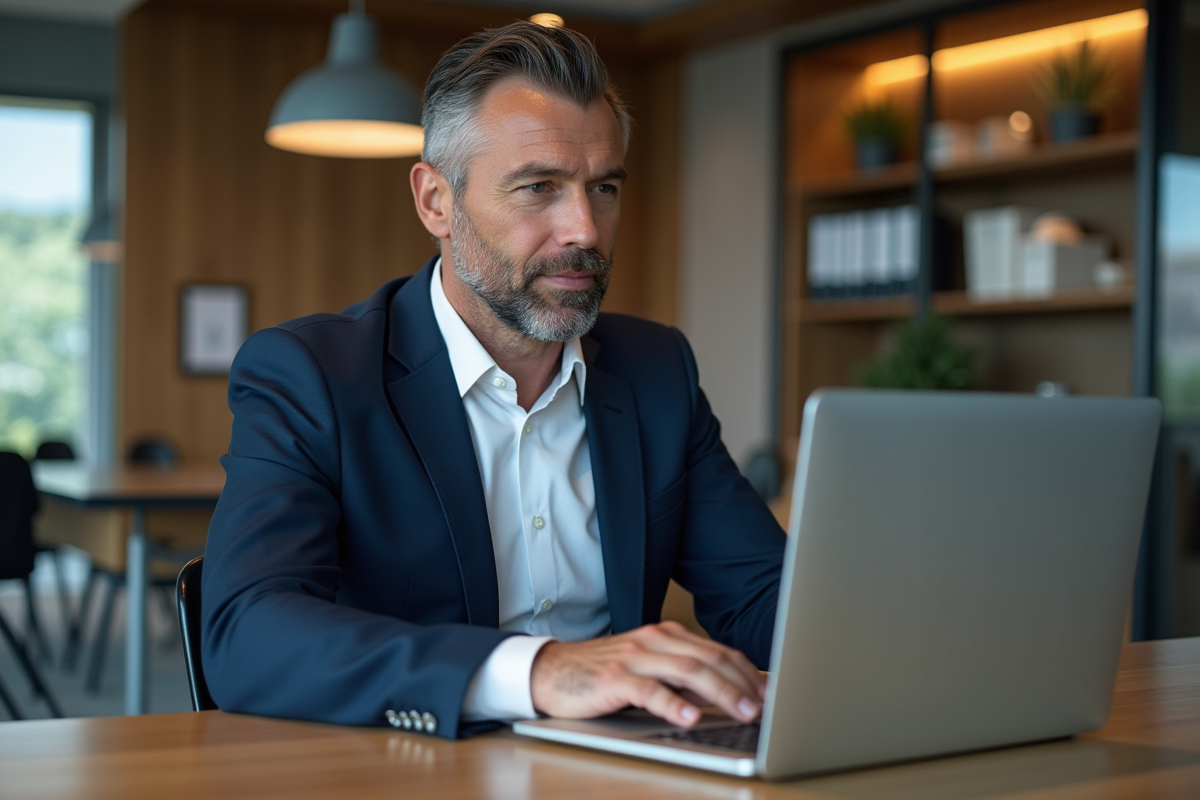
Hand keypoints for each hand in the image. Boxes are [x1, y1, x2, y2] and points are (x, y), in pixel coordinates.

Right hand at [529, 620, 766, 727]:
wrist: (554, 671)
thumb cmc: (605, 674)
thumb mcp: (651, 671)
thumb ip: (685, 678)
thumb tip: (729, 693)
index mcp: (667, 636)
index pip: (717, 651)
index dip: (747, 672)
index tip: (769, 693)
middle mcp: (655, 641)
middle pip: (709, 659)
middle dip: (741, 684)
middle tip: (763, 707)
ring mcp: (634, 657)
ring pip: (688, 671)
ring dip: (720, 692)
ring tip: (742, 711)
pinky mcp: (615, 677)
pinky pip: (650, 690)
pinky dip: (673, 703)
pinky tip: (691, 717)